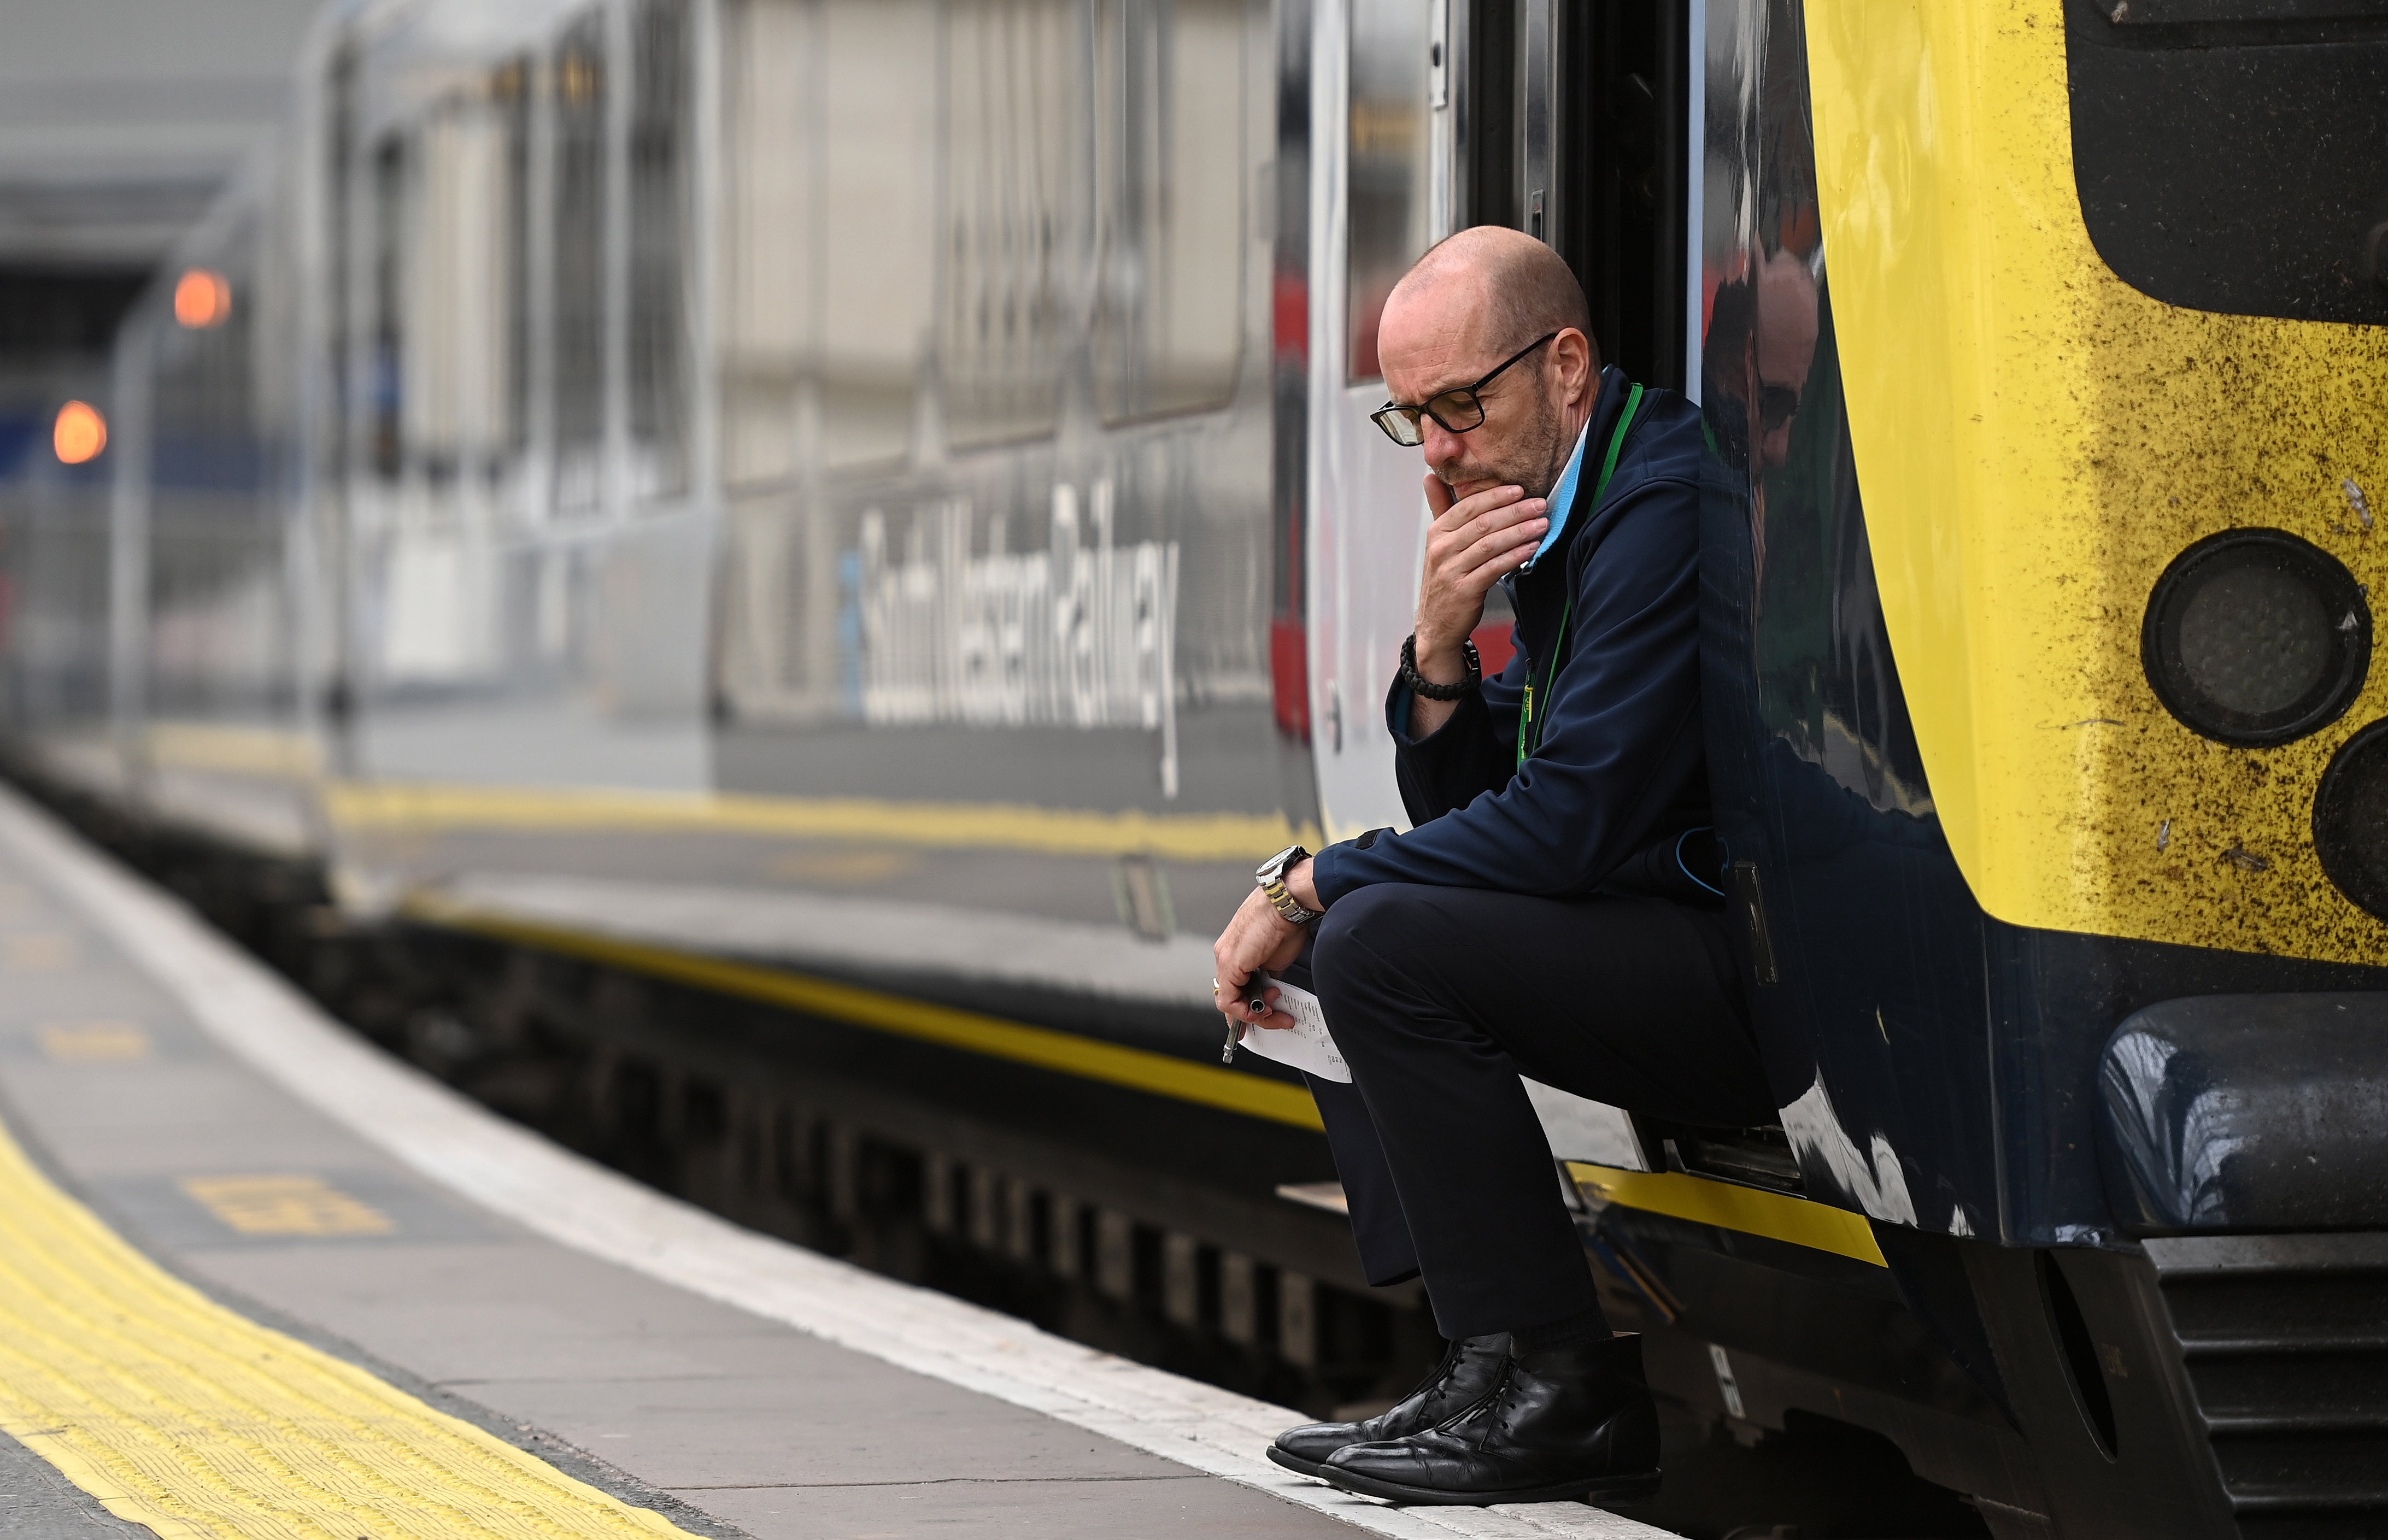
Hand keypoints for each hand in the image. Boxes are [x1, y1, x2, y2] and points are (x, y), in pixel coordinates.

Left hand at [1211, 859, 1318, 1029]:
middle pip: (1230, 997)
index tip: (1262, 1016)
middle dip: (1253, 1016)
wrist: (1287, 903)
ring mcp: (1225, 959)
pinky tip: (1265, 1008)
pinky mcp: (1230, 963)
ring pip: (1228, 1001)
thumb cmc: (1285, 921)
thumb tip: (1271, 989)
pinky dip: (1246, 1011)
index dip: (1245, 1008)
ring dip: (1255, 1014)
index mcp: (1235, 952)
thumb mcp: (1277, 958)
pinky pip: (1228, 1000)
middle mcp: (1225, 955)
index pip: (1233, 988)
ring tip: (1276, 1010)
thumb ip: (1269, 975)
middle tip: (1275, 1019)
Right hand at [1413, 474, 1545, 676]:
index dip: (1495, 496)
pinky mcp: (1465, 590)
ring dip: (1520, 532)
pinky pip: (1494, 568)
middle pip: (1483, 524)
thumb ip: (1439, 509)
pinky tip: (1531, 549)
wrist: (1436, 624)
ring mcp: (1452, 570)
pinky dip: (1515, 557)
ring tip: (1542, 524)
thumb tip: (1430, 476)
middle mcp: (1442, 549)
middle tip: (1539, 504)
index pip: (1468, 507)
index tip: (1520, 489)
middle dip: (1515, 512)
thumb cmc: (1445, 579)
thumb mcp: (1439, 544)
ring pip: (1490, 544)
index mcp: (1437, 532)